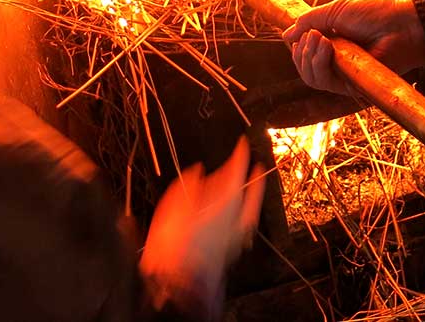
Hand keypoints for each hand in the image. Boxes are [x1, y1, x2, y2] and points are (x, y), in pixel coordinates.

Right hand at [140, 137, 265, 316]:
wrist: (178, 282)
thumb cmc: (176, 242)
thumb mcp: (175, 203)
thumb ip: (190, 183)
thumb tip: (200, 170)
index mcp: (227, 199)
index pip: (239, 168)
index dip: (241, 153)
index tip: (243, 143)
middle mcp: (238, 215)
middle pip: (247, 188)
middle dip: (248, 175)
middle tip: (250, 163)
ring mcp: (236, 233)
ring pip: (246, 206)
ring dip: (245, 193)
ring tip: (240, 186)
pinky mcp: (230, 248)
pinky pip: (240, 223)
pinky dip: (238, 213)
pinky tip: (231, 214)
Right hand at [283, 0, 424, 94]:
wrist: (400, 26)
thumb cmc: (373, 15)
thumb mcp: (335, 11)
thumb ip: (309, 21)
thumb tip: (286, 35)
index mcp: (332, 43)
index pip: (304, 53)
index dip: (297, 46)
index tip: (300, 32)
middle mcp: (336, 61)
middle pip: (304, 67)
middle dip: (300, 52)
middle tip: (312, 35)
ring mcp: (343, 75)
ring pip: (310, 78)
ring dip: (308, 58)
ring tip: (319, 39)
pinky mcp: (350, 86)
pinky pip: (324, 82)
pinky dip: (319, 64)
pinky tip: (326, 47)